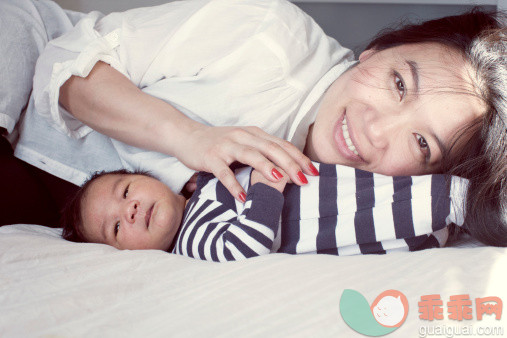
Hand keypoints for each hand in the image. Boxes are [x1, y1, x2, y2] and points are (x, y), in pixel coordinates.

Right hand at [175, 125, 317, 201]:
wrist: (187, 136)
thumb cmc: (219, 143)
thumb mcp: (244, 143)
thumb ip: (262, 151)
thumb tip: (288, 169)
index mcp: (254, 134)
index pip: (281, 144)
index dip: (298, 157)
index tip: (314, 171)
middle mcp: (242, 137)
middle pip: (271, 149)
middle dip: (290, 164)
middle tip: (305, 179)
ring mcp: (226, 146)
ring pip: (250, 155)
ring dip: (266, 168)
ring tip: (280, 180)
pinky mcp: (210, 157)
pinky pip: (223, 172)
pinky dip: (234, 184)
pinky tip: (243, 196)